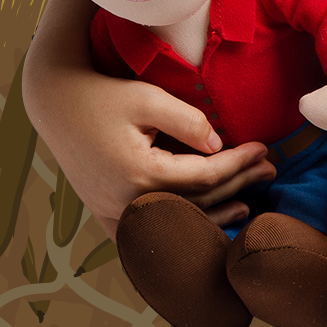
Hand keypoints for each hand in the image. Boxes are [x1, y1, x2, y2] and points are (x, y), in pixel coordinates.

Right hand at [24, 0, 275, 237]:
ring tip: (248, 204)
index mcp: (139, 174)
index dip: (239, 163)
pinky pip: (150, 230)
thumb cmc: (104, 96)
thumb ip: (187, 121)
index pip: (205, 176)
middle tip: (269, 171)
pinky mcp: (106, 214)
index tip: (265, 149)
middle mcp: (126, 203)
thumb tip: (219, 144)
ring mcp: (114, 214)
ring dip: (214, 216)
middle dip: (237, 186)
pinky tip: (202, 225)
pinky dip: (180, 227)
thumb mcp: (148, 98)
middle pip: (196, 203)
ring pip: (175, 223)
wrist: (56, 105)